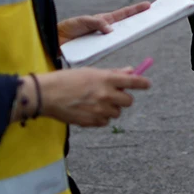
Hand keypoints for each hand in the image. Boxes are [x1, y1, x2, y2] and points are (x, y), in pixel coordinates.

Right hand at [33, 68, 151, 127]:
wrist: (46, 95)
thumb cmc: (66, 80)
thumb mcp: (90, 72)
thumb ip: (112, 73)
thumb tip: (130, 71)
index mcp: (106, 79)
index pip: (133, 81)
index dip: (143, 83)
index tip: (147, 84)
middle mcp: (105, 94)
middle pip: (128, 101)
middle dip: (123, 98)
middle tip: (113, 95)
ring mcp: (99, 110)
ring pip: (116, 113)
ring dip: (110, 109)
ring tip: (94, 102)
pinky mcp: (92, 121)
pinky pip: (105, 122)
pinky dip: (100, 118)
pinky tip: (88, 111)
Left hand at [57, 3, 151, 45]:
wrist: (57, 42)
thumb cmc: (69, 28)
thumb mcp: (82, 22)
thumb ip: (96, 23)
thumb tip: (111, 30)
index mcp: (104, 20)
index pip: (123, 14)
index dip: (136, 10)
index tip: (148, 5)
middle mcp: (106, 30)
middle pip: (126, 25)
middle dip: (139, 21)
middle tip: (152, 20)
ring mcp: (104, 40)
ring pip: (121, 38)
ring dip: (130, 36)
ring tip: (141, 32)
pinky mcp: (100, 50)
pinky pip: (111, 49)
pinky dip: (117, 48)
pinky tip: (123, 46)